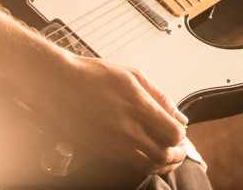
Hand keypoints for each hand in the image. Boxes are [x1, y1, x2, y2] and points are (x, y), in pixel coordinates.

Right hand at [45, 54, 189, 175]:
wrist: (60, 85)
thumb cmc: (93, 76)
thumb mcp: (133, 76)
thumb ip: (160, 97)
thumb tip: (179, 116)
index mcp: (139, 107)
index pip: (174, 134)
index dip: (181, 136)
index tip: (179, 130)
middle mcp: (128, 130)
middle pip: (164, 155)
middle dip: (177, 155)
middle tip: (178, 149)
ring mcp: (115, 144)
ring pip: (149, 166)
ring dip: (163, 164)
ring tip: (166, 155)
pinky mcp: (103, 151)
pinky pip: (131, 164)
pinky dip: (144, 164)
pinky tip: (146, 154)